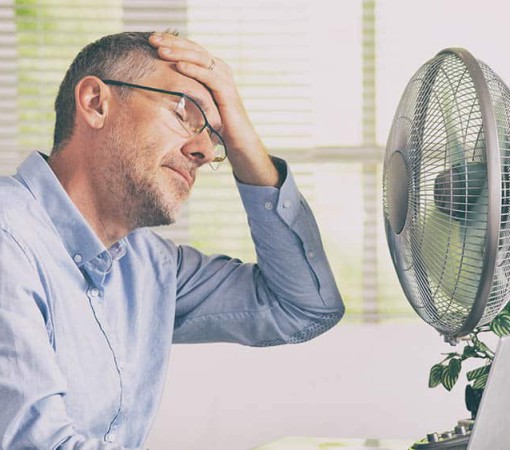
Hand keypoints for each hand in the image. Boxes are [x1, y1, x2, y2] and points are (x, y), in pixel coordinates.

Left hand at [149, 32, 279, 186]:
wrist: (237, 142)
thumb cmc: (214, 125)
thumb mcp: (195, 103)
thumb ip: (183, 91)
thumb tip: (156, 85)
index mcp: (211, 69)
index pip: (189, 49)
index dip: (171, 42)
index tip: (150, 39)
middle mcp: (219, 69)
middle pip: (193, 48)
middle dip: (172, 42)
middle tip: (152, 39)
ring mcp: (225, 78)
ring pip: (200, 58)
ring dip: (179, 52)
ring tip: (161, 50)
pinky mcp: (227, 90)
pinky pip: (209, 76)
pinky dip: (194, 70)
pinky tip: (179, 66)